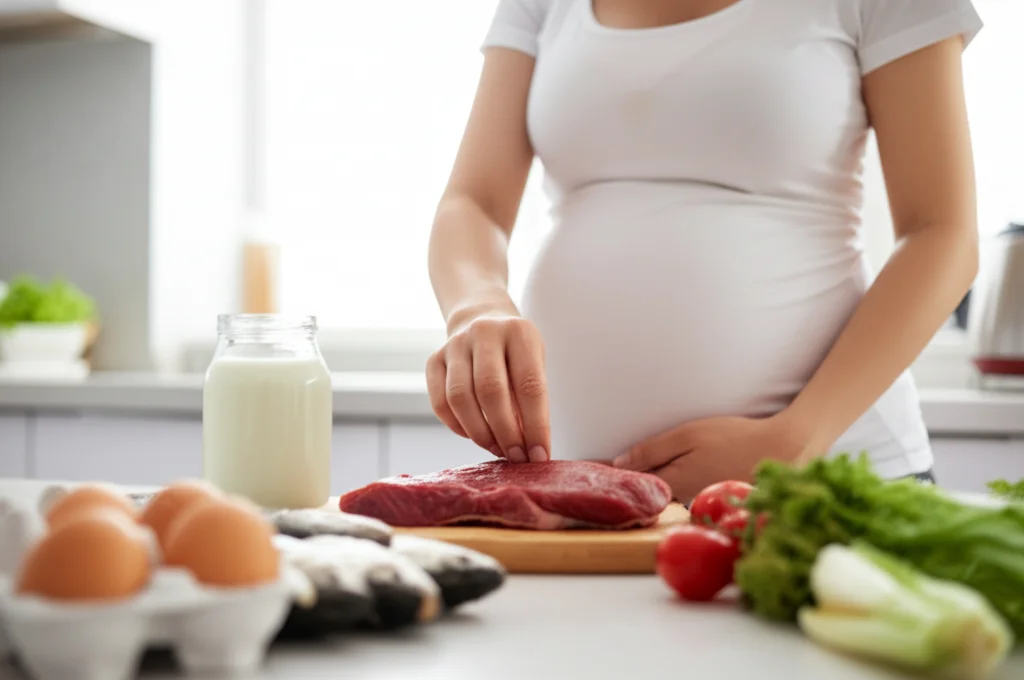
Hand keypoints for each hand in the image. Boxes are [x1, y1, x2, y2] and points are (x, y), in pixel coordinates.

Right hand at [425, 313, 550, 462]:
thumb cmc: (515, 352)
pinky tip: (474, 435)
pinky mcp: (433, 359)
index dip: (536, 425)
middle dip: (505, 433)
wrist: (481, 319)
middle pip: (491, 391)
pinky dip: (458, 427)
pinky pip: (440, 403)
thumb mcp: (534, 363)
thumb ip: (530, 399)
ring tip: (497, 449)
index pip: (529, 385)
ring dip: (480, 434)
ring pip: (460, 399)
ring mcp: (454, 344)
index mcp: (519, 332)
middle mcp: (484, 332)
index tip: (539, 455)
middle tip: (517, 457)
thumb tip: (528, 447)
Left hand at [611, 413, 814, 501]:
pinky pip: (680, 492)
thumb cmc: (734, 438)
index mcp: (672, 484)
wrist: (782, 450)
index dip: (606, 474)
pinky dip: (666, 483)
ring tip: (624, 471)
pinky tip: (663, 472)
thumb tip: (618, 464)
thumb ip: (652, 451)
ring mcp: (697, 501)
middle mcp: (682, 499)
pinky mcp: (711, 498)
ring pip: (662, 493)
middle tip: (596, 469)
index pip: (630, 483)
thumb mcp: (688, 436)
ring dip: (644, 484)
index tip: (584, 468)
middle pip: (645, 492)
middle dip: (623, 483)